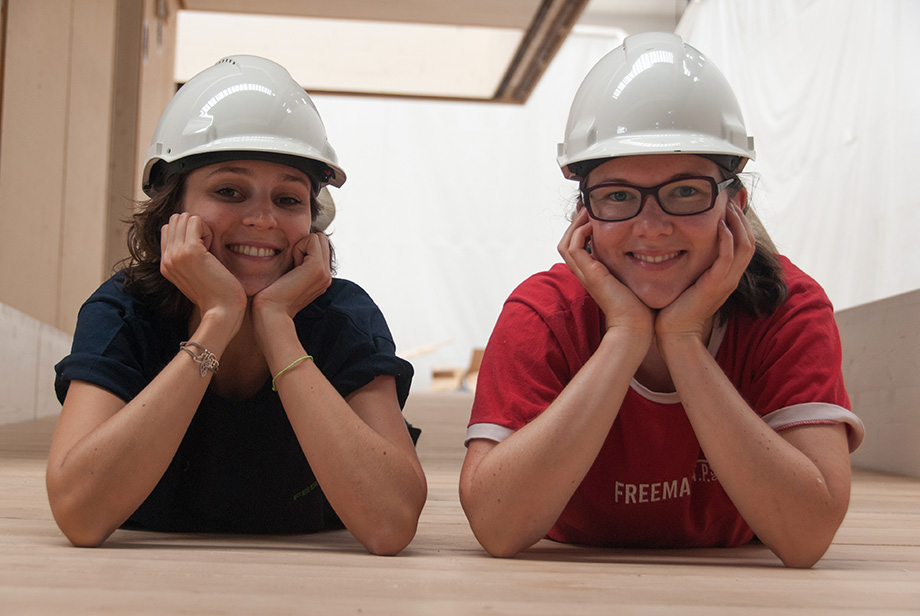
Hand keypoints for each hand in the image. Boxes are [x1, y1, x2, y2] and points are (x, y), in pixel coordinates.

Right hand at [159, 213, 246, 320]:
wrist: (222, 310)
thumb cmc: (217, 294)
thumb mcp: (197, 274)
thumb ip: (189, 258)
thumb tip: (196, 239)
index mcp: (166, 265)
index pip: (168, 229)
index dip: (188, 233)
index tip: (202, 251)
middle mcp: (166, 259)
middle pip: (175, 220)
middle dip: (194, 227)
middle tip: (208, 248)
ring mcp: (175, 254)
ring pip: (183, 217)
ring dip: (200, 228)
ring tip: (209, 249)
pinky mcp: (190, 251)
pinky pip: (196, 220)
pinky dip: (207, 229)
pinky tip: (212, 249)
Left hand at [251, 232, 331, 319]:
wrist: (271, 313)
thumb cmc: (271, 297)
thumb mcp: (288, 277)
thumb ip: (297, 264)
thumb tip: (294, 246)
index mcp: (321, 278)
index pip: (319, 246)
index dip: (303, 249)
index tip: (291, 270)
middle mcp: (327, 276)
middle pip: (321, 239)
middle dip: (304, 246)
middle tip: (292, 266)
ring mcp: (325, 273)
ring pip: (318, 238)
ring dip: (301, 247)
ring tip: (292, 269)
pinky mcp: (317, 268)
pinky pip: (312, 240)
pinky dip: (298, 248)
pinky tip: (292, 268)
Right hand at [558, 208, 653, 336]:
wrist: (637, 327)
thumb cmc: (641, 309)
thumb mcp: (637, 281)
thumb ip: (638, 268)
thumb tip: (653, 254)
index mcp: (595, 274)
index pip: (578, 249)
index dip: (582, 231)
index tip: (595, 216)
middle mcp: (586, 274)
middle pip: (567, 243)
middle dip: (576, 223)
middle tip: (588, 208)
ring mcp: (586, 274)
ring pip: (566, 243)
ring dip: (576, 225)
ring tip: (589, 211)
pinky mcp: (590, 274)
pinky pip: (574, 248)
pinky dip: (580, 233)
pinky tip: (594, 225)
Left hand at [656, 202, 754, 340]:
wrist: (674, 333)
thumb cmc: (675, 308)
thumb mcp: (688, 281)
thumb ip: (692, 266)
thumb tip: (679, 248)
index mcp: (726, 277)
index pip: (743, 245)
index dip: (739, 225)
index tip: (727, 206)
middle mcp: (730, 278)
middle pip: (749, 242)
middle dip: (741, 219)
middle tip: (730, 200)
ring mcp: (725, 282)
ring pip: (744, 247)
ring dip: (737, 224)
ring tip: (728, 207)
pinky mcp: (715, 286)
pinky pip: (728, 259)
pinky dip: (727, 240)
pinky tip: (719, 226)